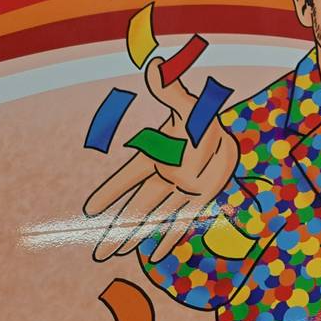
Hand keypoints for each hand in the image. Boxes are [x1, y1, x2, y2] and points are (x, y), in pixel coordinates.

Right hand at [83, 57, 237, 262]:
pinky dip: (170, 238)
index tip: (90, 211)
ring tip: (116, 254)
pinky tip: (155, 256)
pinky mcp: (201, 198)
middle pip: (137, 207)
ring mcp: (182, 189)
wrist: (229, 131)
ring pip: (155, 218)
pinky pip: (182, 221)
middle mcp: (166, 176)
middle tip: (97, 251)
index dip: (111, 192)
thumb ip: (170, 91)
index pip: (129, 176)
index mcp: (156, 155)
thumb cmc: (204, 117)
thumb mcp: (189, 105)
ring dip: (137, 236)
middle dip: (117, 229)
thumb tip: (155, 64)